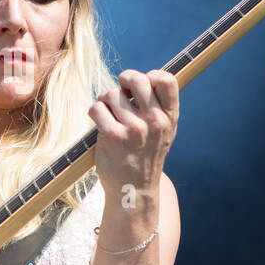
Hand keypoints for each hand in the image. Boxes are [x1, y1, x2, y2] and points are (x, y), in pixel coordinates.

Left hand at [88, 69, 178, 195]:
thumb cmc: (145, 154)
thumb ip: (158, 105)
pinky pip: (97, 108)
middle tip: (121, 92)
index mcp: (169, 117)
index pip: (167, 80)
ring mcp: (134, 130)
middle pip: (137, 80)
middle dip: (124, 80)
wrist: (133, 189)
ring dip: (106, 100)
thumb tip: (141, 76)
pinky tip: (101, 122)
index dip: (151, 75)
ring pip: (112, 94)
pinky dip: (95, 112)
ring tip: (110, 114)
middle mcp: (155, 122)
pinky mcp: (113, 137)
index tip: (141, 87)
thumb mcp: (163, 131)